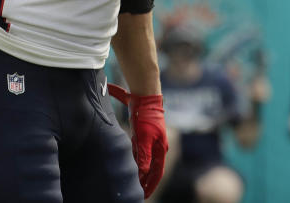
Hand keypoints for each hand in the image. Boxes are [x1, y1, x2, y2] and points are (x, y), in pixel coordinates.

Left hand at [109, 83, 167, 198]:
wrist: (145, 97)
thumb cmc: (146, 117)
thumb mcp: (144, 138)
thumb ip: (143, 156)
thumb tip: (143, 173)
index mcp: (160, 149)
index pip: (157, 172)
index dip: (151, 185)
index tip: (144, 196)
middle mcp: (156, 146)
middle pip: (151, 168)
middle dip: (146, 181)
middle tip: (138, 193)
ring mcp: (149, 140)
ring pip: (144, 160)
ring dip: (140, 172)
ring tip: (133, 183)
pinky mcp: (141, 134)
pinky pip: (138, 151)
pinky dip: (135, 160)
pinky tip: (129, 164)